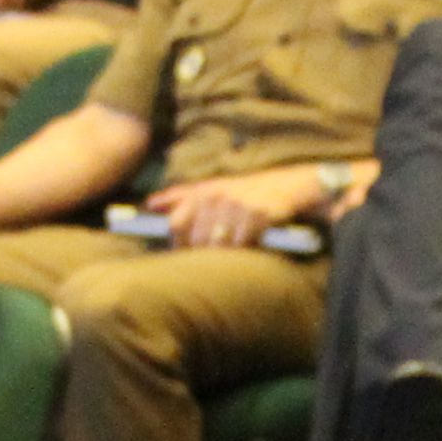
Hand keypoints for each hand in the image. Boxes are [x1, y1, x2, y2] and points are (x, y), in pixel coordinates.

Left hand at [148, 164, 329, 248]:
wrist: (290, 186)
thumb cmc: (248, 192)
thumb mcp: (214, 188)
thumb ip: (181, 196)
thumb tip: (151, 204)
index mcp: (204, 192)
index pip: (177, 225)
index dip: (180, 245)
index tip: (189, 253)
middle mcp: (217, 196)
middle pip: (197, 240)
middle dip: (205, 253)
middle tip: (219, 254)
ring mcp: (237, 205)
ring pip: (218, 245)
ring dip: (227, 253)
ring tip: (236, 248)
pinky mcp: (257, 214)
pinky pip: (242, 244)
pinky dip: (246, 249)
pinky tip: (252, 243)